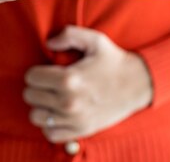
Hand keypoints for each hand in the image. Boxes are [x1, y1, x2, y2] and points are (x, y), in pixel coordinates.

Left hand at [23, 26, 152, 142]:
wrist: (138, 84)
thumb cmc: (114, 61)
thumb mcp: (95, 40)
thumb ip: (69, 35)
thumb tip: (49, 43)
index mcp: (69, 78)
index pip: (31, 78)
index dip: (36, 72)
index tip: (46, 71)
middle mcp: (69, 101)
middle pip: (30, 96)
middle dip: (37, 88)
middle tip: (48, 84)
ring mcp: (74, 119)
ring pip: (36, 116)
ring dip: (40, 106)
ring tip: (51, 99)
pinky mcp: (80, 130)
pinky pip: (50, 134)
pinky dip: (50, 125)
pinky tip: (57, 114)